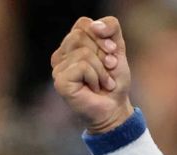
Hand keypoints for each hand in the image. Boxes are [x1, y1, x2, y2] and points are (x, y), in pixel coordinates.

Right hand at [51, 16, 132, 133]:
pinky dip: (96, 78)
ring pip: (83, 53)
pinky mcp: (60, 81)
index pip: (84, 24)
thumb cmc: (114, 81)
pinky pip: (82, 66)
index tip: (112, 53)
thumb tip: (95, 26)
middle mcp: (61, 54)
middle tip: (107, 72)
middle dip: (102, 55)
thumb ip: (111, 29)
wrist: (115, 109)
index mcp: (72, 44)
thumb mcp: (118, 50)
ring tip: (102, 83)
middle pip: (82, 36)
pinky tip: (94, 88)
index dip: (102, 36)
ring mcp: (58, 68)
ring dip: (101, 70)